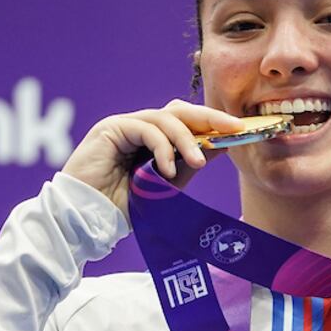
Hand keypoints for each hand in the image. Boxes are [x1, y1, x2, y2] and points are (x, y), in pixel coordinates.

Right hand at [61, 99, 245, 220]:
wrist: (89, 220)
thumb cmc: (123, 207)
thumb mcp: (167, 185)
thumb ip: (189, 164)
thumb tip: (222, 144)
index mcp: (153, 139)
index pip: (187, 122)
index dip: (213, 123)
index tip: (241, 131)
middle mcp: (139, 128)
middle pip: (179, 111)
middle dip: (209, 117)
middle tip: (234, 129)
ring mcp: (124, 126)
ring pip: (164, 119)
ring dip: (186, 139)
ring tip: (198, 163)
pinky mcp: (110, 129)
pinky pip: (145, 130)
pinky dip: (162, 148)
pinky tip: (167, 170)